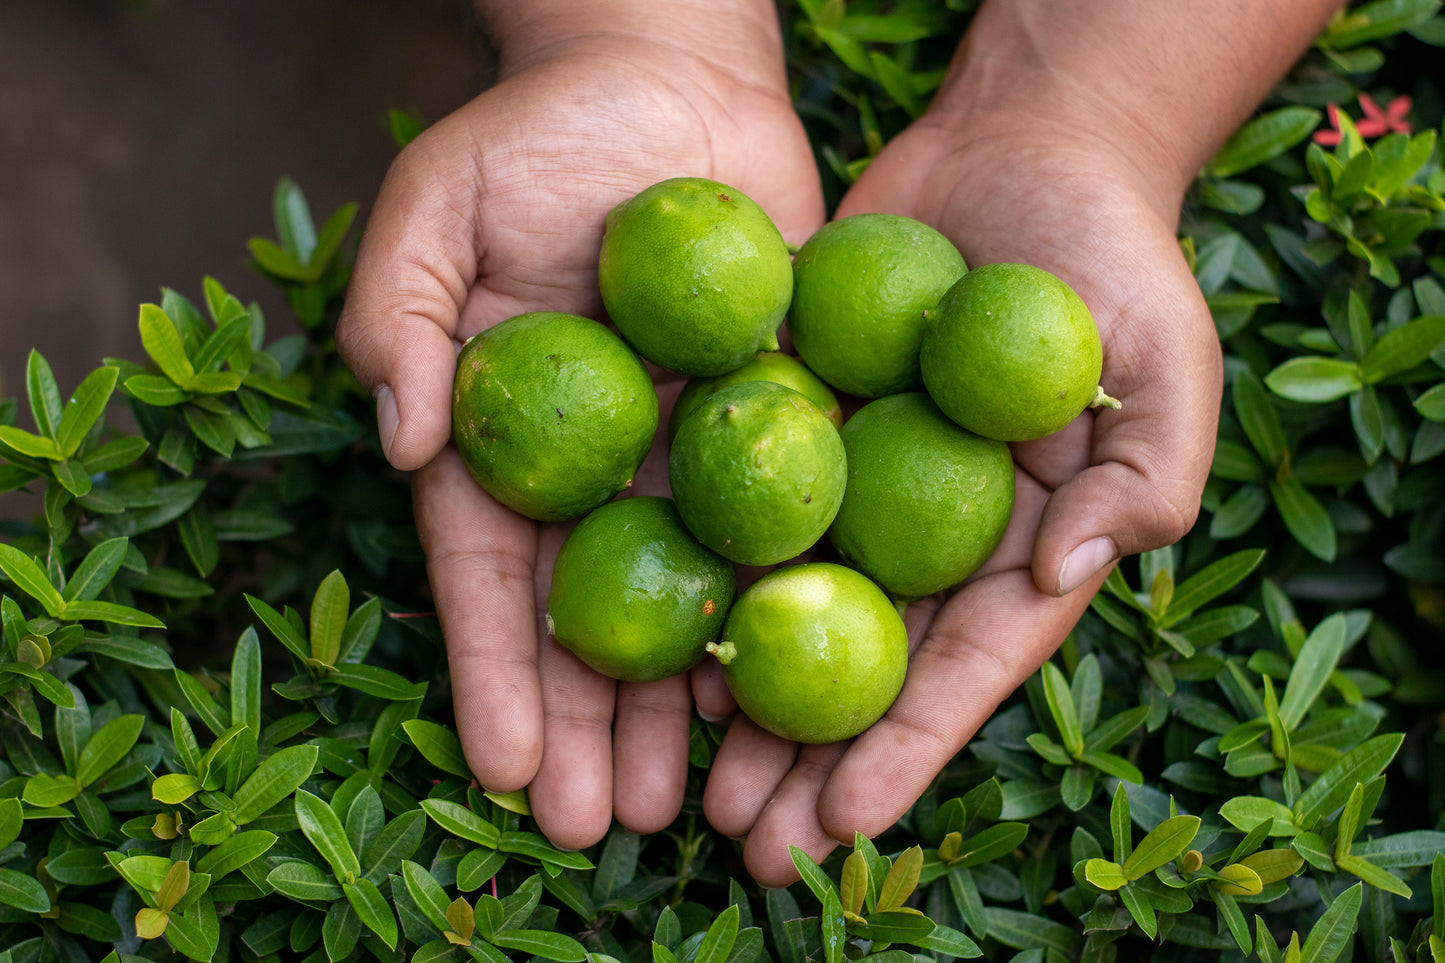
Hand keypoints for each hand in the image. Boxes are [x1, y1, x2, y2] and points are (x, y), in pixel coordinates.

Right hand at [336, 10, 823, 850]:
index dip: (493, 670)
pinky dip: (778, 612)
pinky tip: (781, 695)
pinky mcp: (778, 424)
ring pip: (688, 600)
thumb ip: (402, 313)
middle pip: (591, 616)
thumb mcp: (437, 201)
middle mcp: (599, 467)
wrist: (671, 85)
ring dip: (682, 707)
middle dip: (587, 727)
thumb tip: (402, 440)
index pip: (491, 572)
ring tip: (691, 805)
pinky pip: (782, 530)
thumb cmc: (536, 134)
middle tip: (598, 828)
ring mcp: (691, 456)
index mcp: (511, 436)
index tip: (499, 766)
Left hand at [696, 116, 1221, 884]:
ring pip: (790, 605)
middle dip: (806, 761)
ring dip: (741, 696)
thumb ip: (1141, 477)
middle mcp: (929, 531)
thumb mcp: (1163, 363)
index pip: (961, 666)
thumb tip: (1066, 573)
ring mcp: (857, 479)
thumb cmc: (1115, 256)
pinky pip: (742, 503)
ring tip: (687, 783)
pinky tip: (654, 639)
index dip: (903, 747)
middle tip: (742, 846)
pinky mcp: (796, 418)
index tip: (840, 822)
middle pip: (861, 663)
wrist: (1025, 148)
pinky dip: (704, 572)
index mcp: (1021, 543)